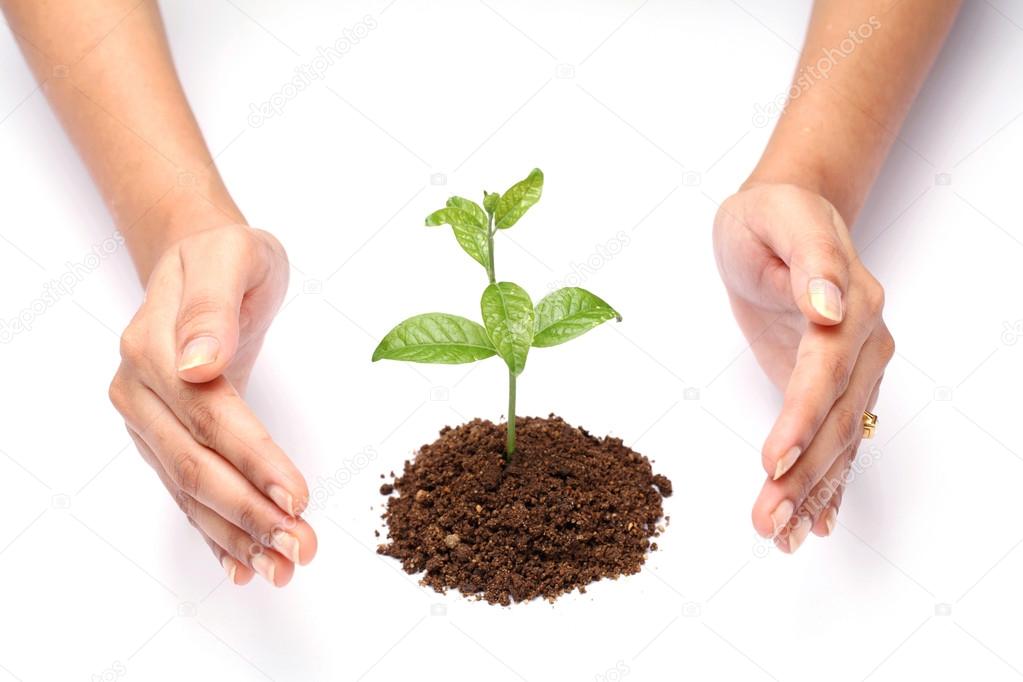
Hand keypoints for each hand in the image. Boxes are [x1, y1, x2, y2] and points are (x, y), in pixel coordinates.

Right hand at [108, 224, 315, 584]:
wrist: (199, 258)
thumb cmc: (226, 256)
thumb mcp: (233, 256)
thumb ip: (214, 307)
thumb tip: (197, 363)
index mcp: (154, 348)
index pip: (209, 416)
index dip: (253, 460)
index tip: (295, 496)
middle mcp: (140, 391)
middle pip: (195, 465)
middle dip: (249, 513)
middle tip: (298, 547)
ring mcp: (147, 419)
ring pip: (189, 489)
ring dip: (235, 535)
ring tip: (280, 568)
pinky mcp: (163, 437)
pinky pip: (185, 491)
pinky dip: (213, 532)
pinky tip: (240, 564)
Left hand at [713, 184, 893, 552]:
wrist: (784, 218)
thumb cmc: (772, 217)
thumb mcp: (781, 219)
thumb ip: (811, 261)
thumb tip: (829, 305)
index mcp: (851, 303)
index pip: (826, 372)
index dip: (802, 418)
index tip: (775, 461)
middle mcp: (864, 343)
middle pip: (836, 419)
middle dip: (803, 475)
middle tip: (770, 522)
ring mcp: (856, 368)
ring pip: (840, 439)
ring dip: (812, 491)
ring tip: (782, 537)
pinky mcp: (837, 384)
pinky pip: (840, 438)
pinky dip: (829, 482)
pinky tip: (815, 521)